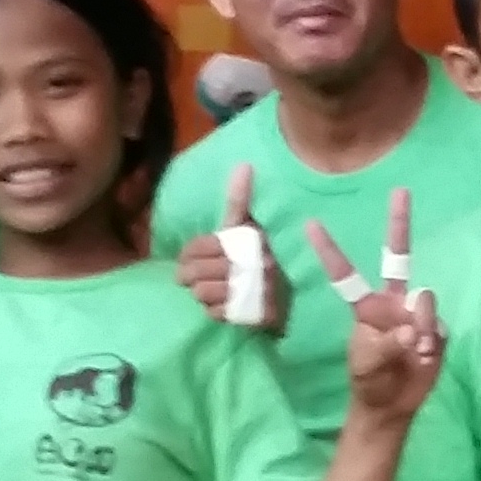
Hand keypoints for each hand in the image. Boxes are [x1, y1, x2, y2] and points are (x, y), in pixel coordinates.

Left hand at [170, 164, 278, 333]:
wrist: (292, 292)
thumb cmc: (261, 253)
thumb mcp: (247, 226)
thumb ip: (239, 200)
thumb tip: (243, 165)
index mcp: (248, 238)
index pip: (202, 245)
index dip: (189, 253)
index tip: (188, 258)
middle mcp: (255, 264)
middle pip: (198, 272)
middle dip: (191, 275)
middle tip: (193, 278)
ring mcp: (256, 291)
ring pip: (204, 293)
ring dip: (204, 294)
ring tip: (211, 289)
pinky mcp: (256, 315)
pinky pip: (217, 313)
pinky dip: (216, 311)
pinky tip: (223, 304)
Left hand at [320, 190, 441, 425]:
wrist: (394, 404)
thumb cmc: (370, 379)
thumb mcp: (367, 363)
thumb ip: (387, 344)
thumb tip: (412, 333)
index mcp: (367, 306)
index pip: (345, 274)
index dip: (330, 250)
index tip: (310, 224)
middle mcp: (393, 301)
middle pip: (398, 256)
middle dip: (399, 223)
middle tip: (401, 191)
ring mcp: (416, 312)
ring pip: (424, 300)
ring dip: (420, 326)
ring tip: (414, 352)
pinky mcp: (437, 328)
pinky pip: (438, 326)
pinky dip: (431, 343)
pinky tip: (424, 357)